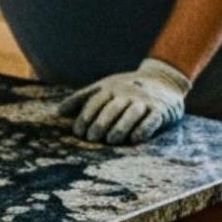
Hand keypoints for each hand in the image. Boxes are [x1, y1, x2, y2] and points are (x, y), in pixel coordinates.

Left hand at [56, 58, 191, 143]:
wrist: (164, 80)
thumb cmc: (126, 89)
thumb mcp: (104, 88)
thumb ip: (81, 99)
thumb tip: (57, 113)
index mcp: (111, 87)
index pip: (96, 101)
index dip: (86, 116)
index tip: (78, 132)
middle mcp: (128, 92)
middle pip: (112, 107)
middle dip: (100, 123)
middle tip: (91, 139)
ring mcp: (145, 100)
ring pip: (131, 113)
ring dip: (120, 127)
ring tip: (110, 141)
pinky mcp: (161, 109)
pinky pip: (152, 119)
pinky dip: (143, 129)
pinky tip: (134, 139)